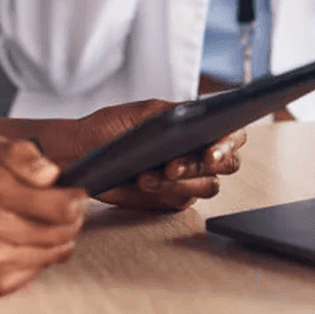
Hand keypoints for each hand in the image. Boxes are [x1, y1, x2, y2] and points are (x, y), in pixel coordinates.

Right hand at [0, 136, 87, 295]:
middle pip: (64, 229)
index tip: (74, 191)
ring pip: (57, 250)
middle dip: (71, 215)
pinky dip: (41, 252)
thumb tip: (51, 174)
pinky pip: (40, 267)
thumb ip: (19, 152)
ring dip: (59, 234)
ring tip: (42, 220)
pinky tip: (23, 238)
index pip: (59, 204)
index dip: (76, 196)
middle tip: (63, 205)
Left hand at [63, 99, 246, 211]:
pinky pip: (180, 201)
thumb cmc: (113, 127)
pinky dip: (163, 192)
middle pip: (226, 165)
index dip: (229, 144)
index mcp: (198, 127)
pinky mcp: (171, 200)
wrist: (82, 152)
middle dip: (199, 166)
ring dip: (179, 182)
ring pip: (206, 187)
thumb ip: (176, 112)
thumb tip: (199, 112)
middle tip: (173, 167)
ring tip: (147, 175)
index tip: (212, 152)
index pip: (232, 134)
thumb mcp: (145, 112)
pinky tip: (143, 182)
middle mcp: (198, 153)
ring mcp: (188, 179)